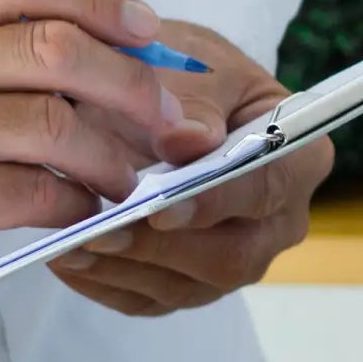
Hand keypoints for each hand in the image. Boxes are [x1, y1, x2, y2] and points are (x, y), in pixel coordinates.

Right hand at [0, 0, 219, 361]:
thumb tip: (119, 58)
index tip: (147, 32)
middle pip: (53, 47)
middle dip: (134, 86)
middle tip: (173, 122)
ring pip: (57, 123)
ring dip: (116, 157)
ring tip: (132, 179)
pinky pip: (41, 192)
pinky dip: (81, 204)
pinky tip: (84, 212)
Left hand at [46, 15, 332, 314]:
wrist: (165, 91)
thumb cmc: (189, 72)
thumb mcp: (195, 62)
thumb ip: (192, 99)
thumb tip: (188, 140)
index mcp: (298, 157)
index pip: (266, 189)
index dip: (214, 202)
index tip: (160, 208)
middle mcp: (278, 221)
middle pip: (230, 255)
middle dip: (157, 248)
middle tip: (95, 233)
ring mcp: (235, 258)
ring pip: (187, 286)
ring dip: (123, 270)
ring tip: (66, 246)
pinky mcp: (189, 282)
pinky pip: (149, 299)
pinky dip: (104, 283)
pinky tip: (65, 258)